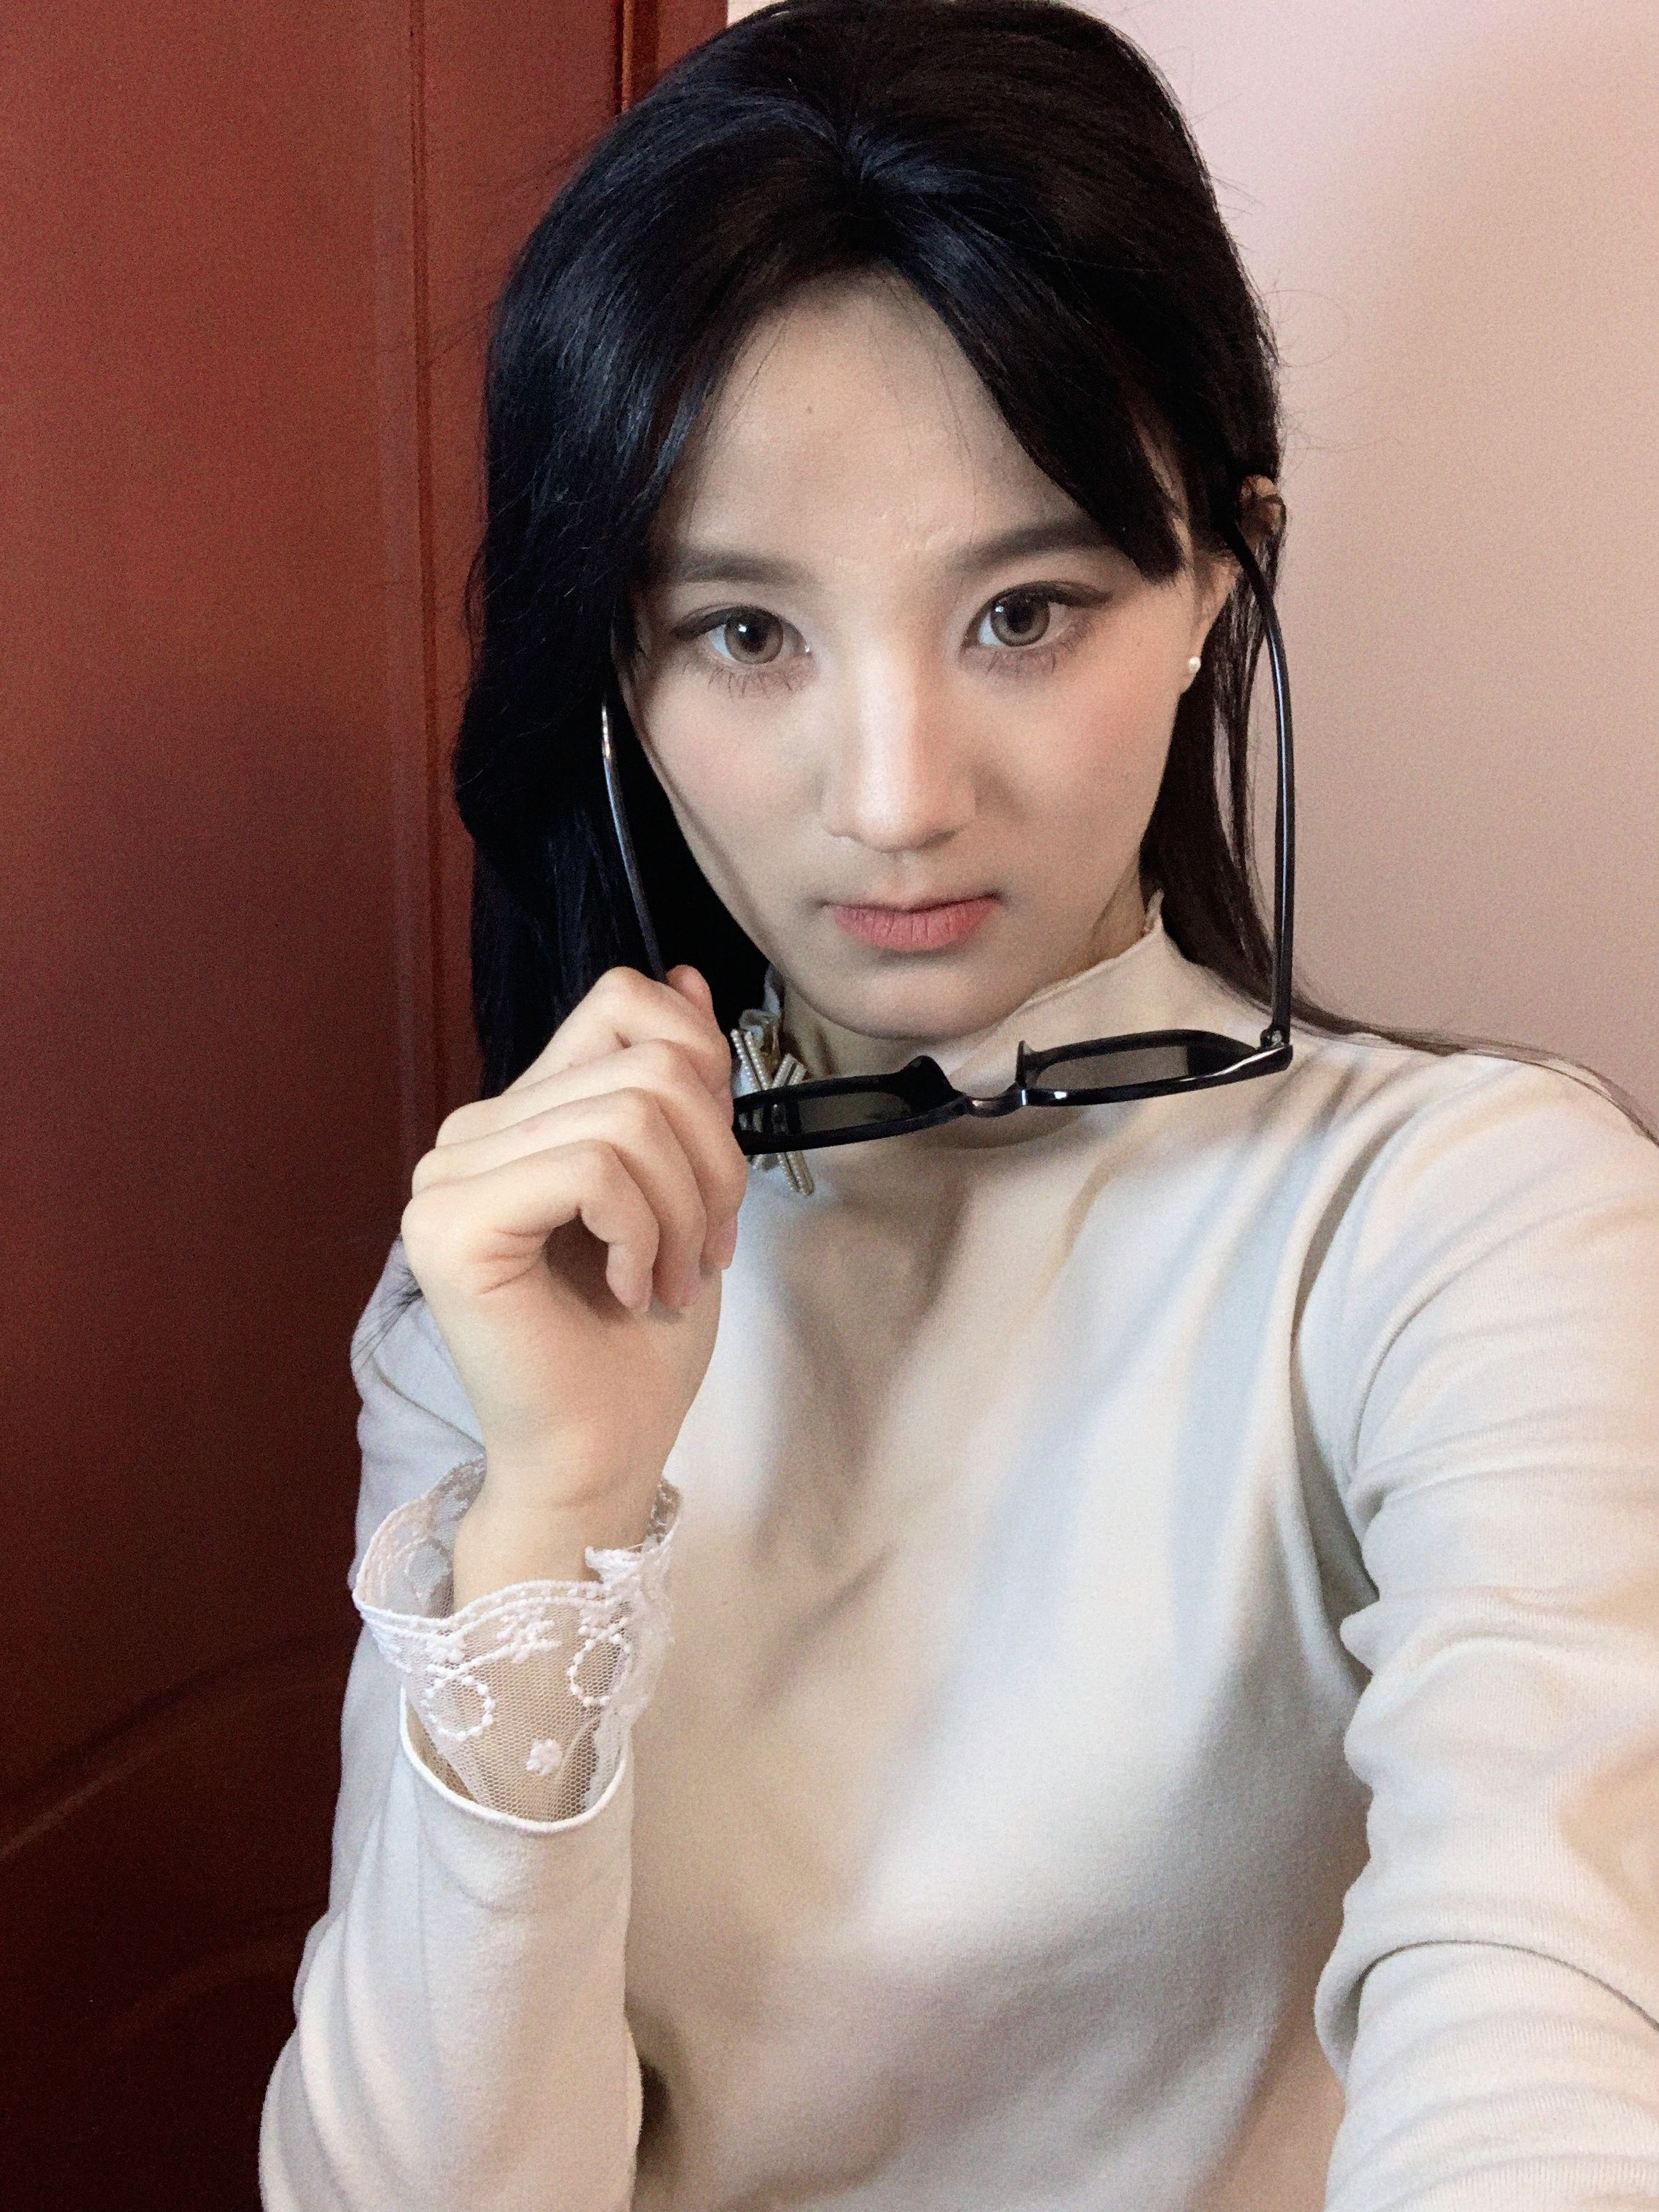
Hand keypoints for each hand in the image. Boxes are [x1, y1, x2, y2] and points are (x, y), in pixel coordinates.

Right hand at [400, 964, 745, 1581]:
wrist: (602, 1456)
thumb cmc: (639, 1342)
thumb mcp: (686, 1188)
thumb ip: (678, 1086)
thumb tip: (689, 978)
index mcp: (520, 1117)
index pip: (623, 1003)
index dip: (702, 1068)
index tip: (715, 1180)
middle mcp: (470, 1135)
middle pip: (645, 1061)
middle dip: (714, 1161)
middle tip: (708, 1251)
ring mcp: (447, 1178)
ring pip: (629, 1115)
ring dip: (685, 1209)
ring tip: (674, 1279)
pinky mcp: (450, 1226)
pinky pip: (592, 1167)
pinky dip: (644, 1233)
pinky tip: (632, 1288)